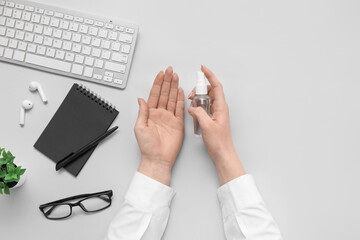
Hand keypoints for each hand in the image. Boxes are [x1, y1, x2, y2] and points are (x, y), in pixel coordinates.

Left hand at [135, 67, 184, 184]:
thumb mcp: (140, 127)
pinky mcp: (178, 123)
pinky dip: (180, 99)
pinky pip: (180, 108)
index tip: (160, 74)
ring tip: (176, 76)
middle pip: (164, 94)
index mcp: (150, 114)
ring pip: (172, 98)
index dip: (158, 84)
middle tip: (170, 70)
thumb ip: (142, 112)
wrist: (158, 159)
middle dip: (167, 81)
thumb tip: (141, 99)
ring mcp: (169, 117)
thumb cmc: (147, 146)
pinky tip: (180, 91)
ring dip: (174, 87)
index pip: (154, 94)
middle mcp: (160, 114)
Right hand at [188, 65, 244, 184]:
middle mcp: (220, 108)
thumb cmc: (218, 142)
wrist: (223, 153)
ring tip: (191, 104)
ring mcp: (217, 113)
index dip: (209, 75)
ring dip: (198, 98)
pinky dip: (199, 105)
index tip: (202, 68)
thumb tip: (192, 106)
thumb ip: (198, 113)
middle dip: (200, 89)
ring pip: (207, 98)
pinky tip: (194, 111)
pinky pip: (206, 106)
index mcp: (221, 107)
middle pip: (211, 90)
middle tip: (191, 95)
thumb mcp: (206, 126)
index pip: (216, 86)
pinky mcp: (213, 118)